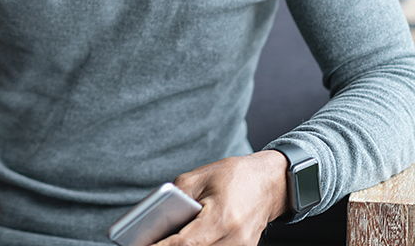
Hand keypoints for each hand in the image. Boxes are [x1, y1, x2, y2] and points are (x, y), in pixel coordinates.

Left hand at [156, 150, 288, 245]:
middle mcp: (235, 239)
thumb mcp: (198, 178)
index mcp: (222, 218)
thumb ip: (174, 198)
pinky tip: (179, 242)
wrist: (270, 182)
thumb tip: (153, 218)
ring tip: (158, 243)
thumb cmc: (234, 176)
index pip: (186, 243)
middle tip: (145, 244)